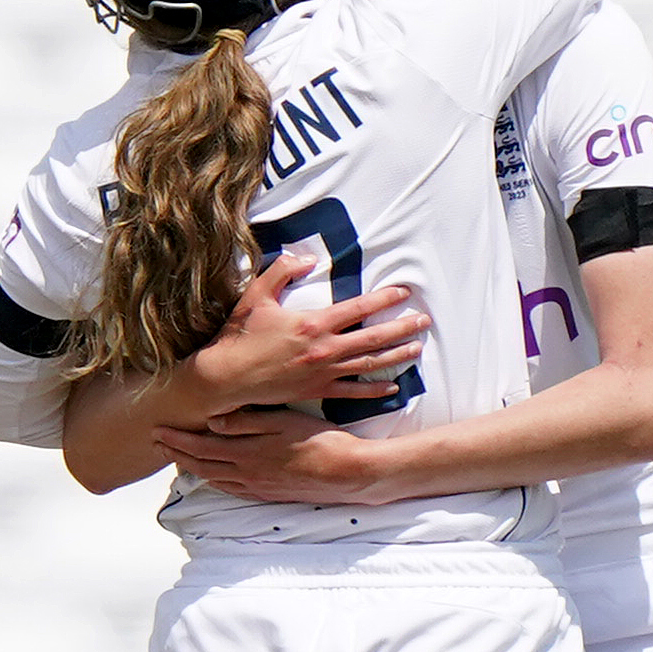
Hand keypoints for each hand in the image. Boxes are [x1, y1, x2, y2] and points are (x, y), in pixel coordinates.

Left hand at [154, 408, 388, 503]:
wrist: (346, 473)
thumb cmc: (318, 440)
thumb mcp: (283, 422)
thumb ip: (246, 423)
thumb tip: (212, 423)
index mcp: (247, 454)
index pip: (201, 448)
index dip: (177, 440)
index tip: (157, 431)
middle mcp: (247, 475)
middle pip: (202, 466)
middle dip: (177, 454)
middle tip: (157, 444)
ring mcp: (258, 488)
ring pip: (215, 480)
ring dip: (192, 468)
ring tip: (178, 459)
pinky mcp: (270, 495)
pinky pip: (233, 490)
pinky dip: (215, 482)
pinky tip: (214, 477)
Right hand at [190, 253, 427, 413]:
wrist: (227, 377)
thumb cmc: (241, 334)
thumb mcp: (257, 294)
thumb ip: (282, 270)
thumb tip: (308, 259)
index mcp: (313, 323)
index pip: (358, 308)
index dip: (384, 299)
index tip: (404, 293)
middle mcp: (324, 349)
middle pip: (372, 337)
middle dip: (401, 328)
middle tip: (425, 321)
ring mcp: (322, 373)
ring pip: (368, 363)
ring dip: (395, 355)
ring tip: (417, 348)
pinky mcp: (316, 392)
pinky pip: (352, 392)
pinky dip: (374, 390)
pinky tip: (392, 386)